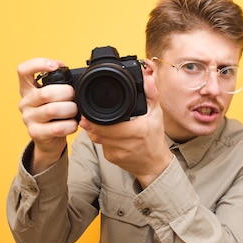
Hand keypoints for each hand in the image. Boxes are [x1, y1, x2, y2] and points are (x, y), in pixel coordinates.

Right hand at [17, 58, 77, 172]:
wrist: (49, 139)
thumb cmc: (54, 114)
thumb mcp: (52, 96)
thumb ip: (57, 82)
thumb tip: (64, 67)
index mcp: (27, 89)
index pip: (23, 70)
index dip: (38, 64)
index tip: (55, 66)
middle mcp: (25, 102)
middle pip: (46, 93)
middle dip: (67, 93)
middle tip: (73, 97)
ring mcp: (28, 118)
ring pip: (53, 110)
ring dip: (70, 110)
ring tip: (74, 111)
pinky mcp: (35, 133)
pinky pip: (57, 128)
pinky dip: (71, 125)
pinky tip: (73, 124)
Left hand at [80, 71, 172, 187]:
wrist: (155, 165)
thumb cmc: (156, 138)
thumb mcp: (156, 114)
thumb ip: (151, 94)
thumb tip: (147, 77)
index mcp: (136, 132)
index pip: (107, 126)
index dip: (93, 120)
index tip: (86, 113)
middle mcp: (125, 144)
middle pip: (98, 132)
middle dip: (90, 123)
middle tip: (85, 114)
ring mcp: (117, 153)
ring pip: (97, 138)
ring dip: (95, 129)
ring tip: (96, 120)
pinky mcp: (111, 159)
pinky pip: (101, 145)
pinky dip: (101, 138)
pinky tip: (107, 133)